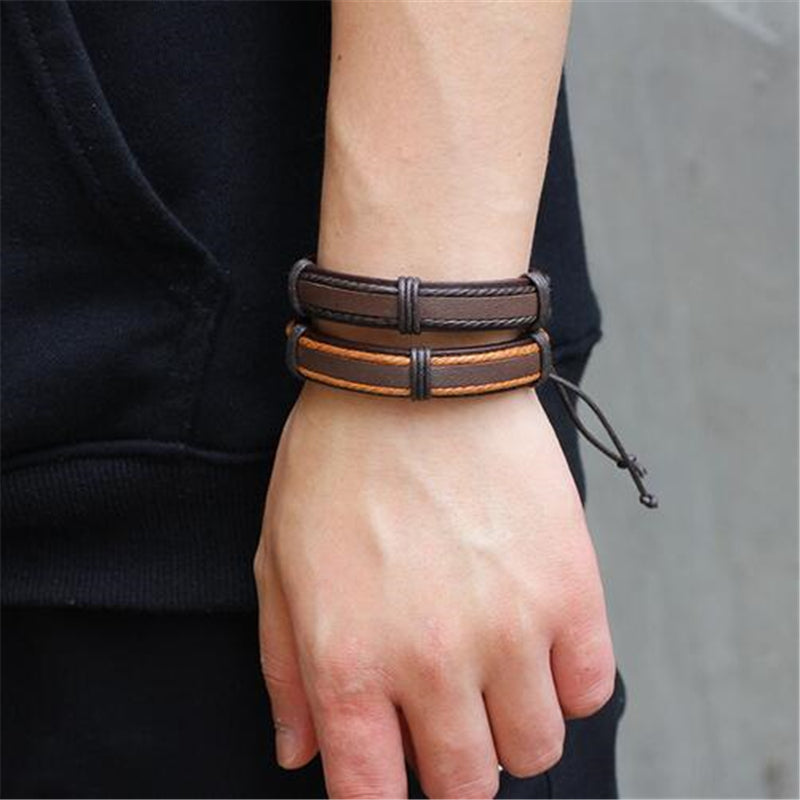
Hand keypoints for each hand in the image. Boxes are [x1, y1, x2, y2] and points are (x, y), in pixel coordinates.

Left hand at [254, 380, 615, 798]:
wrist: (415, 375)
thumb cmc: (337, 462)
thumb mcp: (280, 561)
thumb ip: (287, 670)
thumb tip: (302, 754)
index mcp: (349, 662)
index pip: (372, 796)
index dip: (380, 799)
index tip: (392, 771)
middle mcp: (432, 662)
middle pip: (465, 787)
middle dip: (450, 767)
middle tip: (444, 717)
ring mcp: (511, 629)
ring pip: (535, 751)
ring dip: (511, 728)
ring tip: (493, 673)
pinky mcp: (571, 589)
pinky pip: (590, 690)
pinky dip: (565, 682)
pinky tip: (537, 640)